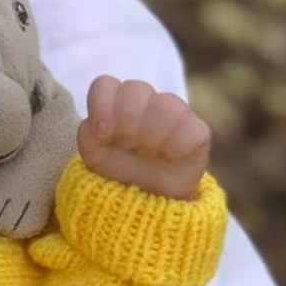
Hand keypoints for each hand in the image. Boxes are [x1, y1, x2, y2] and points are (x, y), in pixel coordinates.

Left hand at [77, 76, 210, 198]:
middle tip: (128, 145)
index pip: (105, 85)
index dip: (102, 105)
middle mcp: (145, 102)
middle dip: (127, 120)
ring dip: (150, 134)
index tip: (103, 134)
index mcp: (116, 103)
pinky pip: (189, 129)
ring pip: (165, 104)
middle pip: (135, 88)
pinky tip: (169, 158)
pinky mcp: (197, 132)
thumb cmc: (119, 171)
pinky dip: (175, 147)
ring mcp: (174, 113)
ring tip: (149, 152)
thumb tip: (100, 128)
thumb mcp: (95, 158)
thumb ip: (88, 138)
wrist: (148, 201)